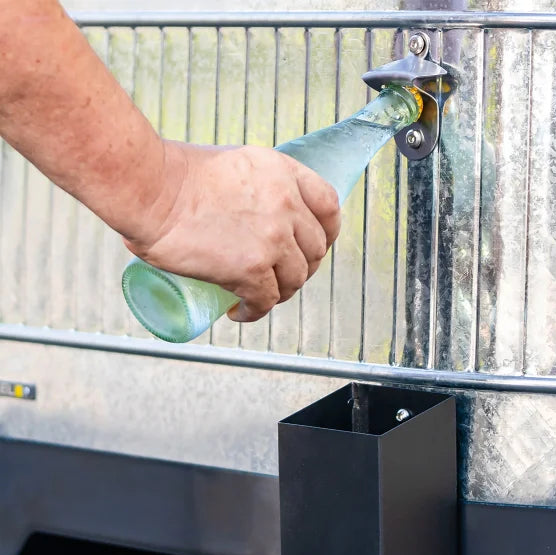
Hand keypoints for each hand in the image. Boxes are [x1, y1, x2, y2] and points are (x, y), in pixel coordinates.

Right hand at [124, 140, 340, 321]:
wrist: (150, 190)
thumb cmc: (176, 175)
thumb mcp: (236, 164)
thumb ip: (258, 186)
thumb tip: (257, 213)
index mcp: (284, 174)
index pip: (329, 207)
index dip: (327, 232)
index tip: (316, 246)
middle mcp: (287, 205)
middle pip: (315, 249)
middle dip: (302, 268)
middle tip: (279, 276)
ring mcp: (273, 238)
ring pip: (295, 280)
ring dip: (280, 293)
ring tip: (257, 296)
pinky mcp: (251, 269)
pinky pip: (266, 301)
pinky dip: (254, 312)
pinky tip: (239, 311)